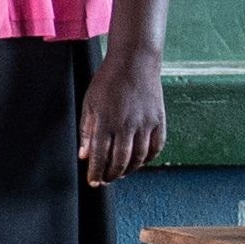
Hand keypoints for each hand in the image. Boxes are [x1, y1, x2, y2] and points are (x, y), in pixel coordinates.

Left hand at [80, 47, 168, 183]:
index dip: (96, 173)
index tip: (93, 182)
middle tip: (105, 180)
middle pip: (120, 161)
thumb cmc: (108, 81)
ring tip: (120, 173)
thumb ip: (87, 131)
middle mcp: (127, 125)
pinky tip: (140, 161)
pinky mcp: (159, 119)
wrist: (135, 61)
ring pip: (139, 157)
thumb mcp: (89, 104)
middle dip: (111, 175)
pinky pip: (156, 147)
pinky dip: (148, 158)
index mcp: (106, 121)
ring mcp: (145, 123)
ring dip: (129, 170)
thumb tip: (85, 156)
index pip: (100, 156)